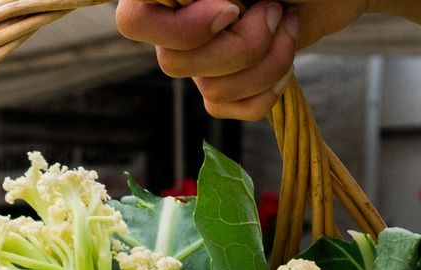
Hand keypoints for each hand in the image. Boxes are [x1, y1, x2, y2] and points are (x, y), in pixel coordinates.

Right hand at [115, 0, 367, 119]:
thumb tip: (194, 5)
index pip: (133, 20)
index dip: (183, 27)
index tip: (231, 9)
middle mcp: (175, 23)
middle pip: (174, 63)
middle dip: (241, 43)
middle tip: (273, 8)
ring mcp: (199, 58)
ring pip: (210, 88)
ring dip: (266, 60)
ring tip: (288, 23)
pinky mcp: (226, 85)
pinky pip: (228, 109)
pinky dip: (267, 88)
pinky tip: (287, 58)